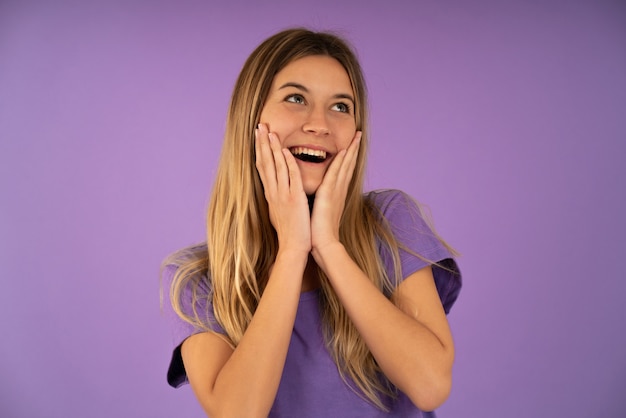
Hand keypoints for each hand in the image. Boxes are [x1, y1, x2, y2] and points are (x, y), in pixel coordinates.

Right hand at [255, 124, 310, 254]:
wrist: (293, 248)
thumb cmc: (289, 232)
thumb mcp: (280, 212)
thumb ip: (278, 199)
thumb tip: (276, 190)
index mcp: (271, 194)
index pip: (262, 167)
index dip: (260, 150)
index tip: (258, 136)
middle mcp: (274, 192)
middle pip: (265, 163)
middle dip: (262, 143)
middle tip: (259, 126)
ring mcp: (283, 195)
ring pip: (276, 166)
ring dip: (272, 148)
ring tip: (269, 132)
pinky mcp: (294, 199)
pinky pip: (290, 177)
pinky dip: (287, 163)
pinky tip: (285, 151)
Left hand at [310, 131, 361, 254]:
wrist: (324, 245)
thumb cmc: (320, 232)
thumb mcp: (322, 212)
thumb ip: (324, 201)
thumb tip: (321, 196)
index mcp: (337, 194)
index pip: (344, 171)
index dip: (349, 156)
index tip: (352, 144)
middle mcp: (339, 190)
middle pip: (349, 165)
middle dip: (354, 148)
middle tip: (358, 133)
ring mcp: (336, 191)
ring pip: (345, 166)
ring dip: (351, 150)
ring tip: (356, 136)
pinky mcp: (329, 194)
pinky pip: (335, 174)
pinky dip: (340, 162)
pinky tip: (343, 151)